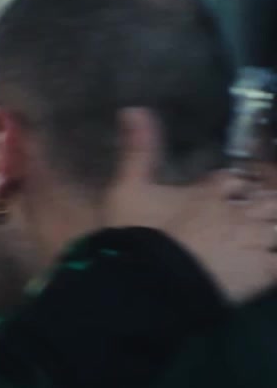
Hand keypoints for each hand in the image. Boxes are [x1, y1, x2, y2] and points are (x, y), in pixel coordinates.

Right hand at [103, 108, 276, 301]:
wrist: (148, 279)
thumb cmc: (136, 234)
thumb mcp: (126, 189)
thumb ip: (138, 151)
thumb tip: (134, 108)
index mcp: (209, 192)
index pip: (234, 179)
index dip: (237, 186)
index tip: (232, 194)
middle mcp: (239, 212)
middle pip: (270, 200)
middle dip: (266, 204)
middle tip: (253, 216)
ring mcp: (253, 240)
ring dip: (270, 230)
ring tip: (261, 238)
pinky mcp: (262, 270)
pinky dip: (274, 261)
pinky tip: (266, 265)